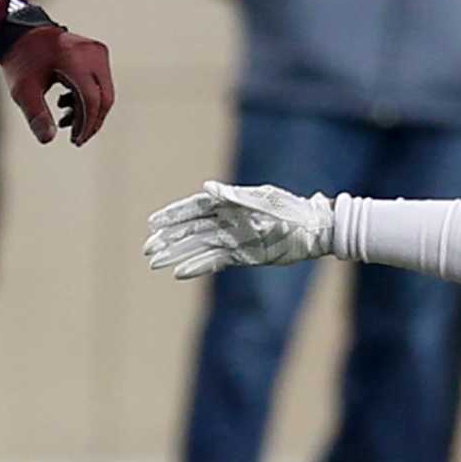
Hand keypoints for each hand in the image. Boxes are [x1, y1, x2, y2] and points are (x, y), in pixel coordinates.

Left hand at [0, 24, 113, 145]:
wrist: (21, 32)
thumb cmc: (21, 60)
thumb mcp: (23, 89)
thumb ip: (36, 114)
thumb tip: (48, 139)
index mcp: (74, 59)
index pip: (91, 99)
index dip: (86, 124)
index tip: (75, 140)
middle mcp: (91, 53)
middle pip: (104, 97)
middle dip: (91, 122)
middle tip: (76, 139)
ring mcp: (97, 50)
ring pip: (104, 91)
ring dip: (89, 111)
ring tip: (64, 121)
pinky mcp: (97, 52)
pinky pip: (100, 82)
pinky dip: (88, 98)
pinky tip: (66, 106)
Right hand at [143, 180, 332, 278]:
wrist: (313, 230)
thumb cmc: (290, 209)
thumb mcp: (264, 201)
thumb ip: (235, 197)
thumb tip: (207, 188)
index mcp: (229, 202)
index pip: (193, 208)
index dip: (172, 215)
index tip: (152, 223)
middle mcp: (227, 220)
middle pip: (190, 230)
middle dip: (168, 239)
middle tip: (147, 249)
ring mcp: (233, 239)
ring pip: (198, 247)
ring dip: (177, 254)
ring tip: (155, 262)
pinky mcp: (242, 255)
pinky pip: (214, 262)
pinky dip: (197, 266)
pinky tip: (179, 273)